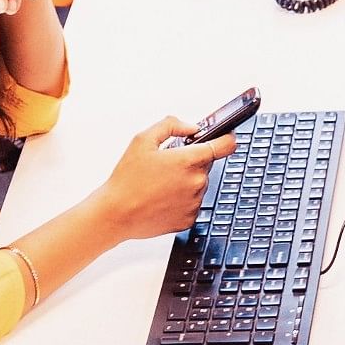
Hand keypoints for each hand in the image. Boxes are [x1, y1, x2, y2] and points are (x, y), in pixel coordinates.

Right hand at [93, 115, 236, 240]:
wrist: (116, 214)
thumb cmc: (127, 179)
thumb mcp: (142, 140)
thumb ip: (171, 126)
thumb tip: (191, 127)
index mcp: (189, 160)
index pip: (226, 145)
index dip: (228, 138)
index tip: (227, 136)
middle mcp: (197, 182)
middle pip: (206, 165)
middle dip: (191, 161)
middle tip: (167, 165)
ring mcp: (194, 202)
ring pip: (198, 185)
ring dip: (185, 181)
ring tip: (159, 184)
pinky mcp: (189, 219)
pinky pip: (192, 203)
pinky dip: (181, 200)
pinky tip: (161, 198)